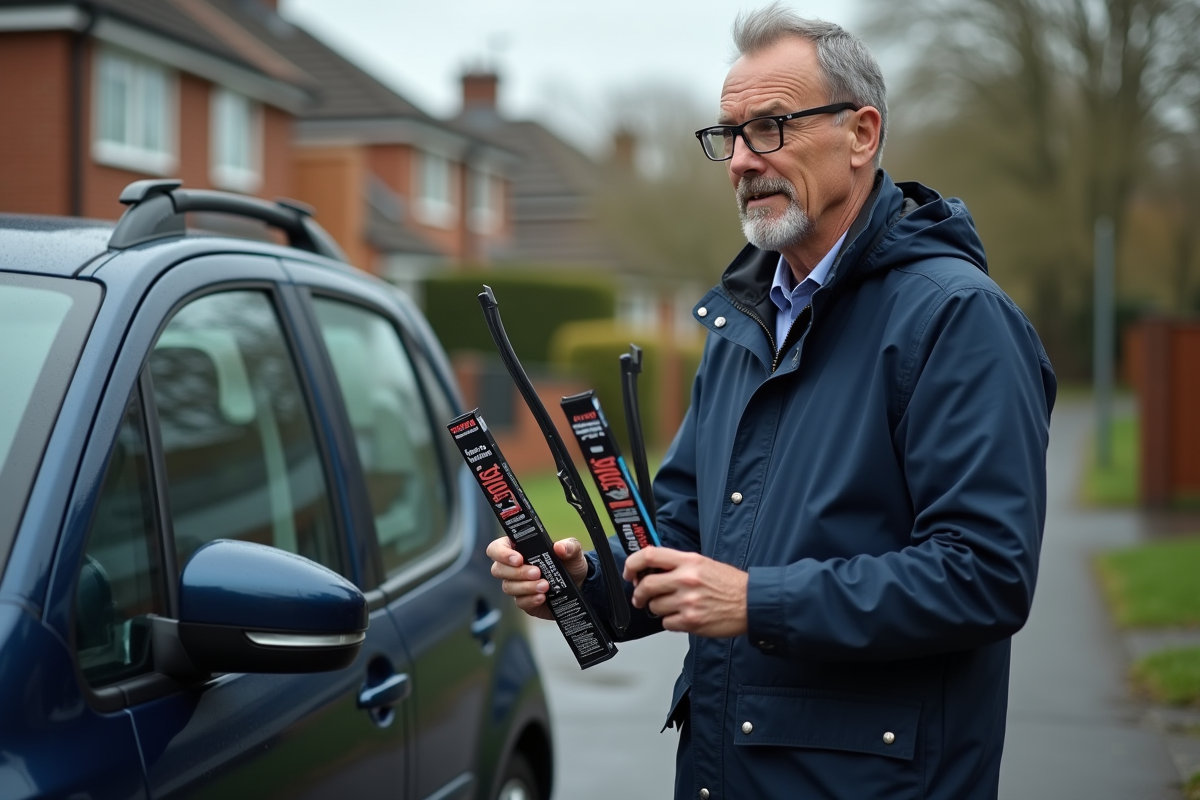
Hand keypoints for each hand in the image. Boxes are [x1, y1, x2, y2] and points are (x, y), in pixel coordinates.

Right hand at [487, 536, 589, 620]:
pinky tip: (542, 597)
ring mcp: (517, 584)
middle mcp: (513, 567)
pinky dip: (531, 599)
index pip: (497, 548)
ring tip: (545, 585)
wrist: (579, 585)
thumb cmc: (570, 564)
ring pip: (508, 587)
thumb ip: (569, 546)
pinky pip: (520, 602)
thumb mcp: (573, 552)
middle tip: (536, 572)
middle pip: (498, 569)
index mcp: (519, 548)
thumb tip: (560, 547)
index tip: (518, 559)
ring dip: (526, 586)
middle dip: (517, 572)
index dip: (502, 553)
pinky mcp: (524, 600)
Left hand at [624, 547, 748, 637]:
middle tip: (641, 597)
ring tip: (672, 606)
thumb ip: (677, 565)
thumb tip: (652, 569)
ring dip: (658, 608)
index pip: (649, 555)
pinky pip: (666, 623)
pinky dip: (670, 622)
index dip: (632, 564)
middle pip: (646, 585)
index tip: (629, 572)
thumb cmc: (730, 584)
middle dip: (639, 593)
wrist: (752, 603)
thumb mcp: (703, 563)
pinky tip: (683, 616)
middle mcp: (686, 579)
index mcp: (688, 561)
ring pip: (654, 607)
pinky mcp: (691, 621)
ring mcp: (687, 601)